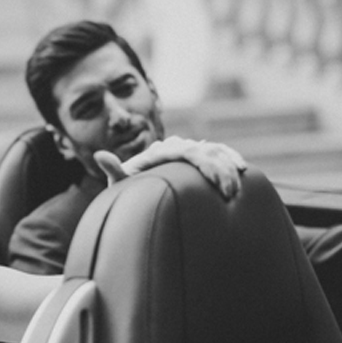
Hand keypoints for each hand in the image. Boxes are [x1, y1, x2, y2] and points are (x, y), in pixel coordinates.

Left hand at [95, 136, 246, 199]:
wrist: (137, 190)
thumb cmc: (129, 192)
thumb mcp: (120, 184)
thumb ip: (114, 171)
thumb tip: (99, 154)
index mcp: (160, 151)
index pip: (189, 152)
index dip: (208, 167)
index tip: (220, 189)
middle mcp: (175, 146)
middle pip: (206, 151)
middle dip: (222, 172)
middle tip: (230, 196)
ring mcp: (187, 149)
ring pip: (214, 149)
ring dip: (229, 165)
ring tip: (237, 188)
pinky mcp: (196, 155)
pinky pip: (218, 151)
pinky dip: (230, 157)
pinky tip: (242, 169)